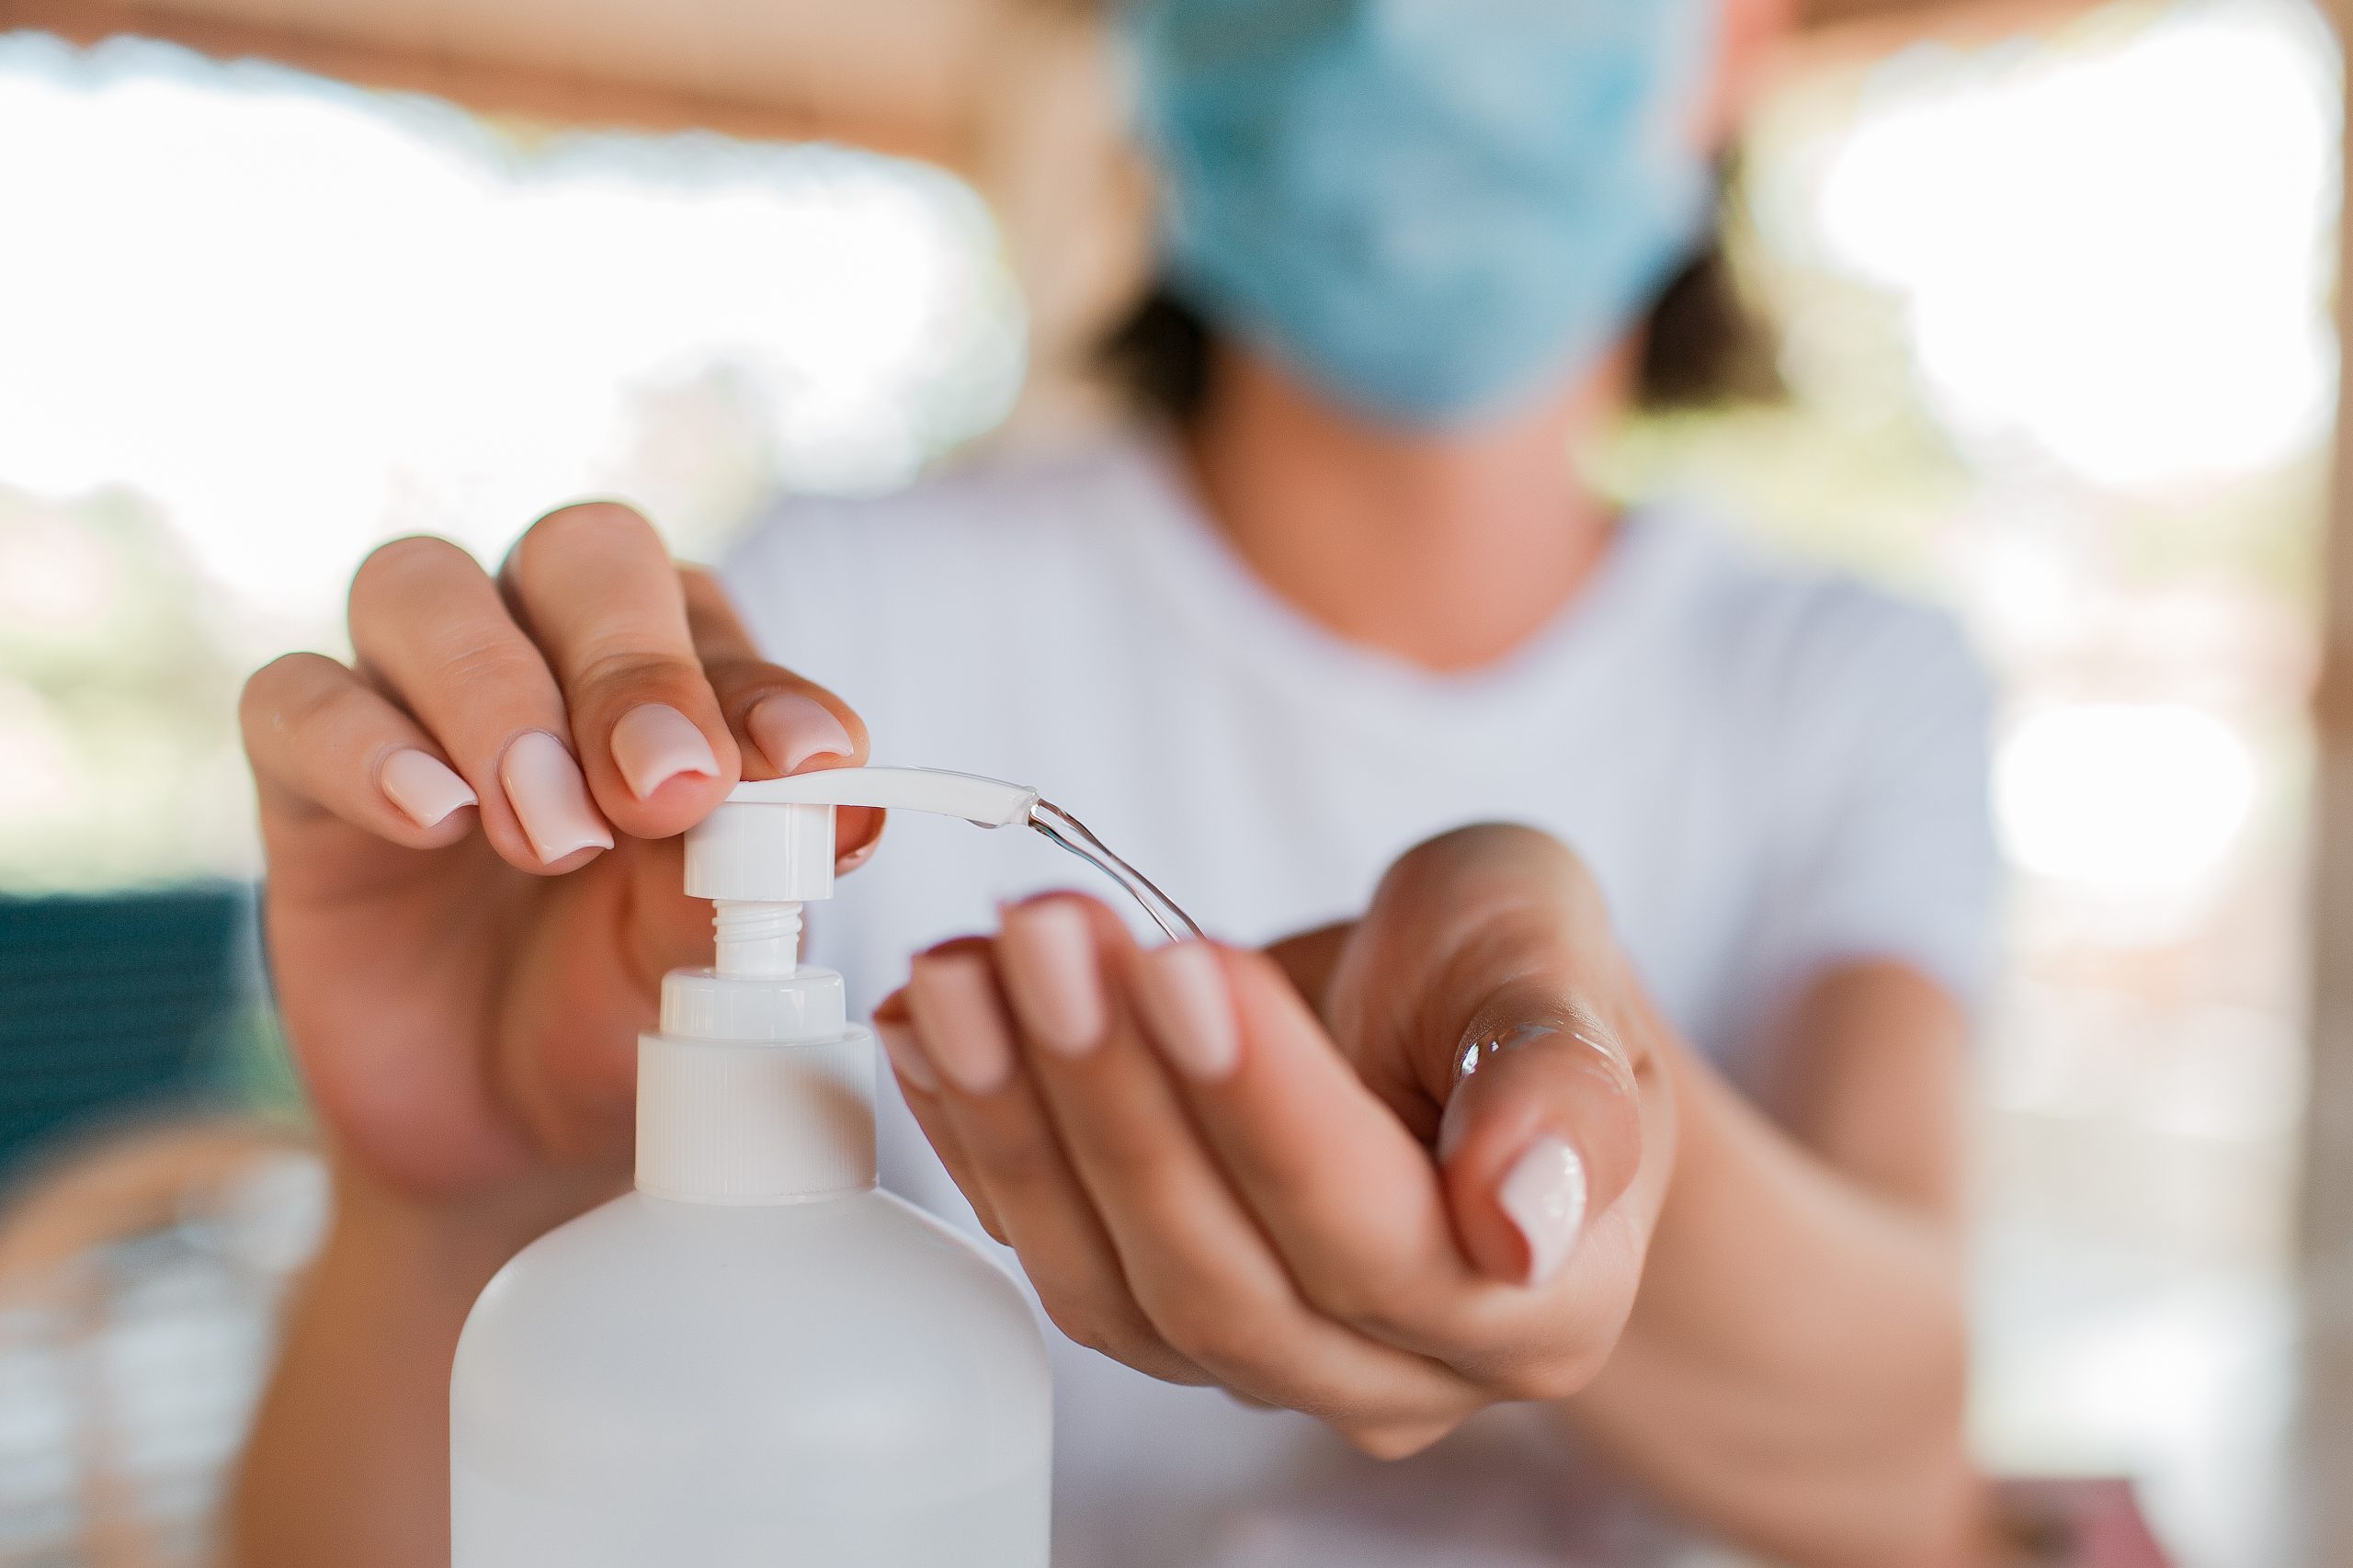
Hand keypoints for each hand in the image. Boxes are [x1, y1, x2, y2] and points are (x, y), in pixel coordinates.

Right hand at [239, 503, 875, 1208]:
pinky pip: (297, 699)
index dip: (759, 683)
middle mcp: (545, 649)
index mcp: (673, 672)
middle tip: (663, 794)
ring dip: (498, 698)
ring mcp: (413, 697)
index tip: (805, 763)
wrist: (504, 1136)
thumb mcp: (701, 958)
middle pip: (580, 556)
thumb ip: (753, 873)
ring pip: (423, 587)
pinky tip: (434, 820)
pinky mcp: (303, 769)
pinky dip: (365, 746)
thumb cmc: (624, 1006)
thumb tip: (841, 806)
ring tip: (553, 834)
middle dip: (630, 665)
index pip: (711, 619)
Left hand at [874, 823, 1677, 1457]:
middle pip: (1224, 1278)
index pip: (1374, 1238)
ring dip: (1020, 1120)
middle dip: (1115, 1096)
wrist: (1452, 1008)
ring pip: (1116, 1285)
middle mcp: (1395, 1368)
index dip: (1264, 1110)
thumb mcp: (1558, 960)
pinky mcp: (1156, 1305)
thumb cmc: (1514, 974)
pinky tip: (927, 1023)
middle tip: (1045, 935)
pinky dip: (976, 1135)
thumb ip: (1561, 1080)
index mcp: (1536, 1305)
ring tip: (961, 969)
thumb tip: (1525, 1222)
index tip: (1182, 963)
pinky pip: (1051, 1252)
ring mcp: (1265, 1355)